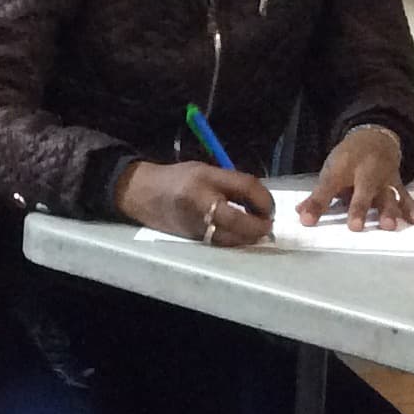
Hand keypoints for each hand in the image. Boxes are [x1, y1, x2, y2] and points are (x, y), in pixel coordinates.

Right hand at [115, 160, 273, 245]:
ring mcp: (195, 226)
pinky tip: (242, 235)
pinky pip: (221, 243)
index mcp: (205, 181)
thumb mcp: (207, 170)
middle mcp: (199, 205)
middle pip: (238, 222)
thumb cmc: (179, 178)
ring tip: (258, 230)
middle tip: (268, 224)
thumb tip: (263, 202)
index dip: (264, 199)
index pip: (244, 188)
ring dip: (250, 237)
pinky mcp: (193, 240)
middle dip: (258, 226)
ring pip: (231, 238)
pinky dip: (236, 241)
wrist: (143, 194)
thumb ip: (234, 183)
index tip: (270, 207)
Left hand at [298, 125, 413, 231]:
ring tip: (388, 226)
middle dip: (359, 208)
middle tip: (355, 227)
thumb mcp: (332, 171)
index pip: (328, 186)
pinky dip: (412, 209)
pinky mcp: (397, 185)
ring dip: (388, 211)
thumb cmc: (350, 158)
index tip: (307, 219)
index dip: (317, 203)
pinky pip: (405, 197)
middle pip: (362, 192)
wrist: (376, 138)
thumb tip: (301, 216)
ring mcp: (384, 179)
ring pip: (386, 196)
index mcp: (343, 168)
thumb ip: (318, 196)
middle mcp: (365, 173)